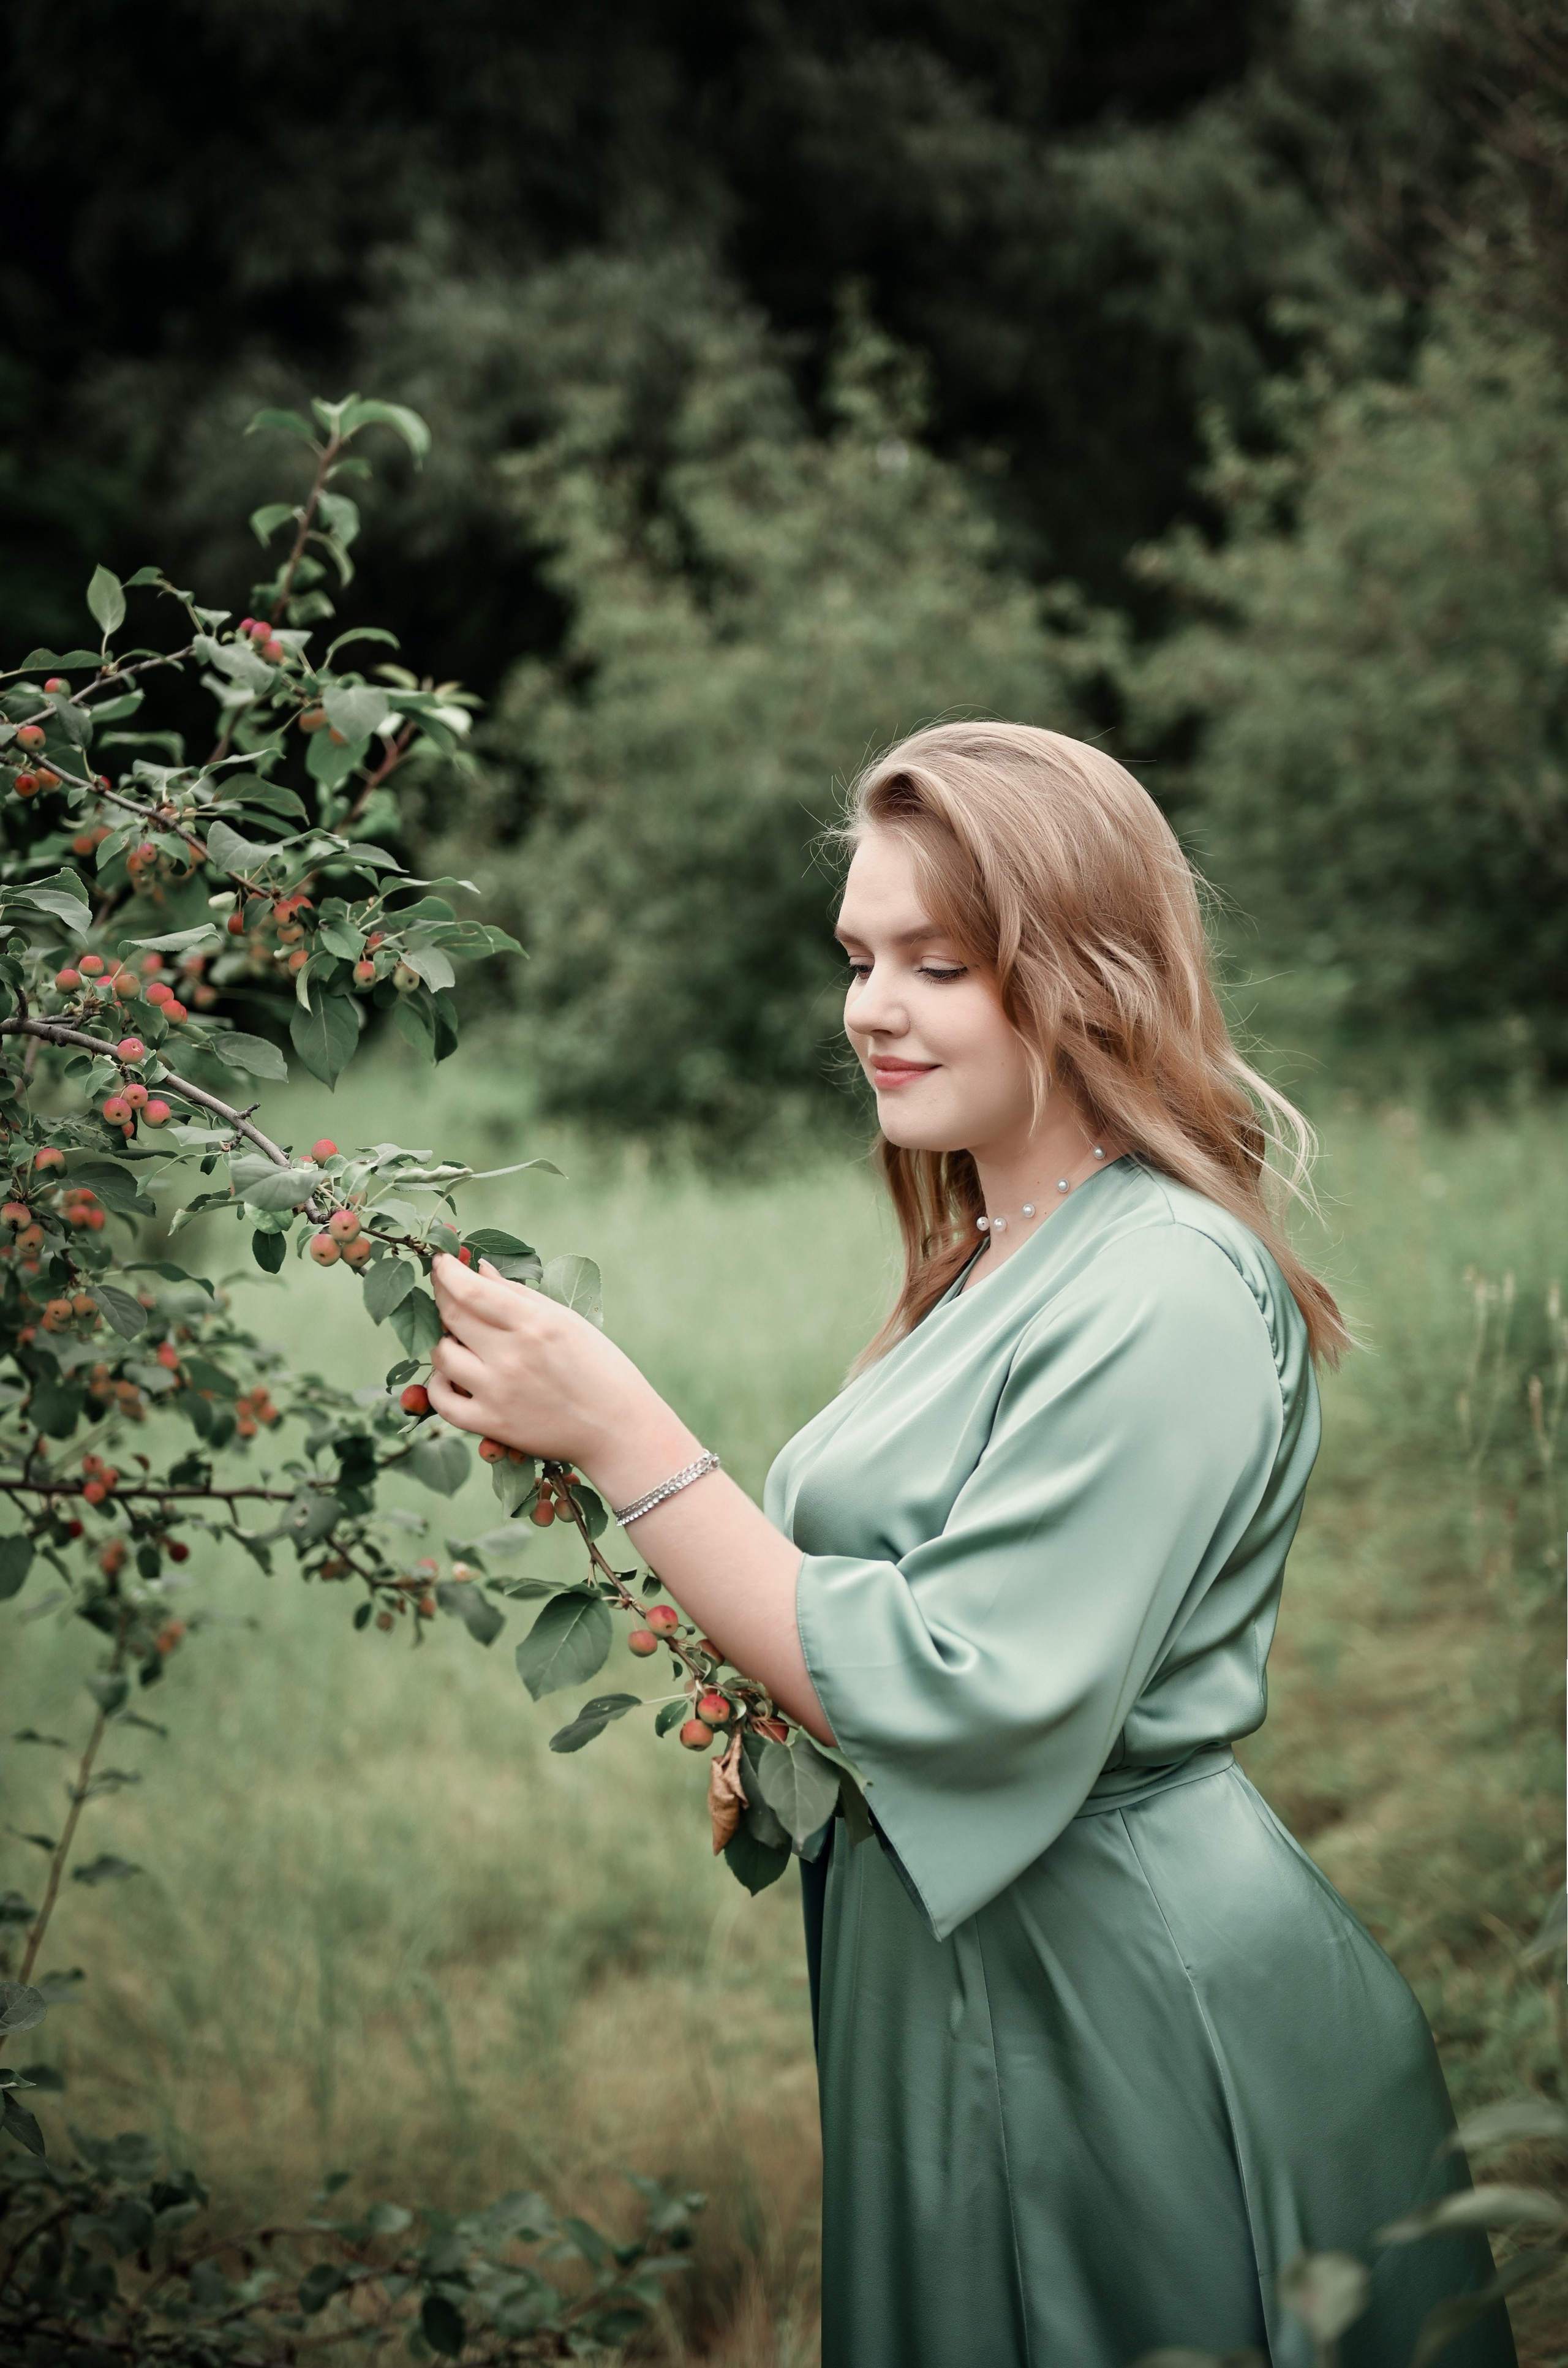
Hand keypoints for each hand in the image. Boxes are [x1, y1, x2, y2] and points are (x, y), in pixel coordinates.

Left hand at [426, 1254, 695, 1495]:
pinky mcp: (492, 1425)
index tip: (440, 1261)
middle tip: (443, 1288)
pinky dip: (439, 1385)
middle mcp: (512, 1356)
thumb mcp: (566, 1320)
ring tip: (459, 1337)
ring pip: (441, 1355)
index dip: (446, 1271)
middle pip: (452, 1316)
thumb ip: (518, 1294)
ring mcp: (498, 1392)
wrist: (618, 1428)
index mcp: (535, 1324)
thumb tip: (478, 1269)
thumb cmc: (599, 1368)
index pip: (470, 1290)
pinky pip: (443, 1402)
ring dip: (443, 1340)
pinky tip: (452, 1376)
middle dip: (441, 1295)